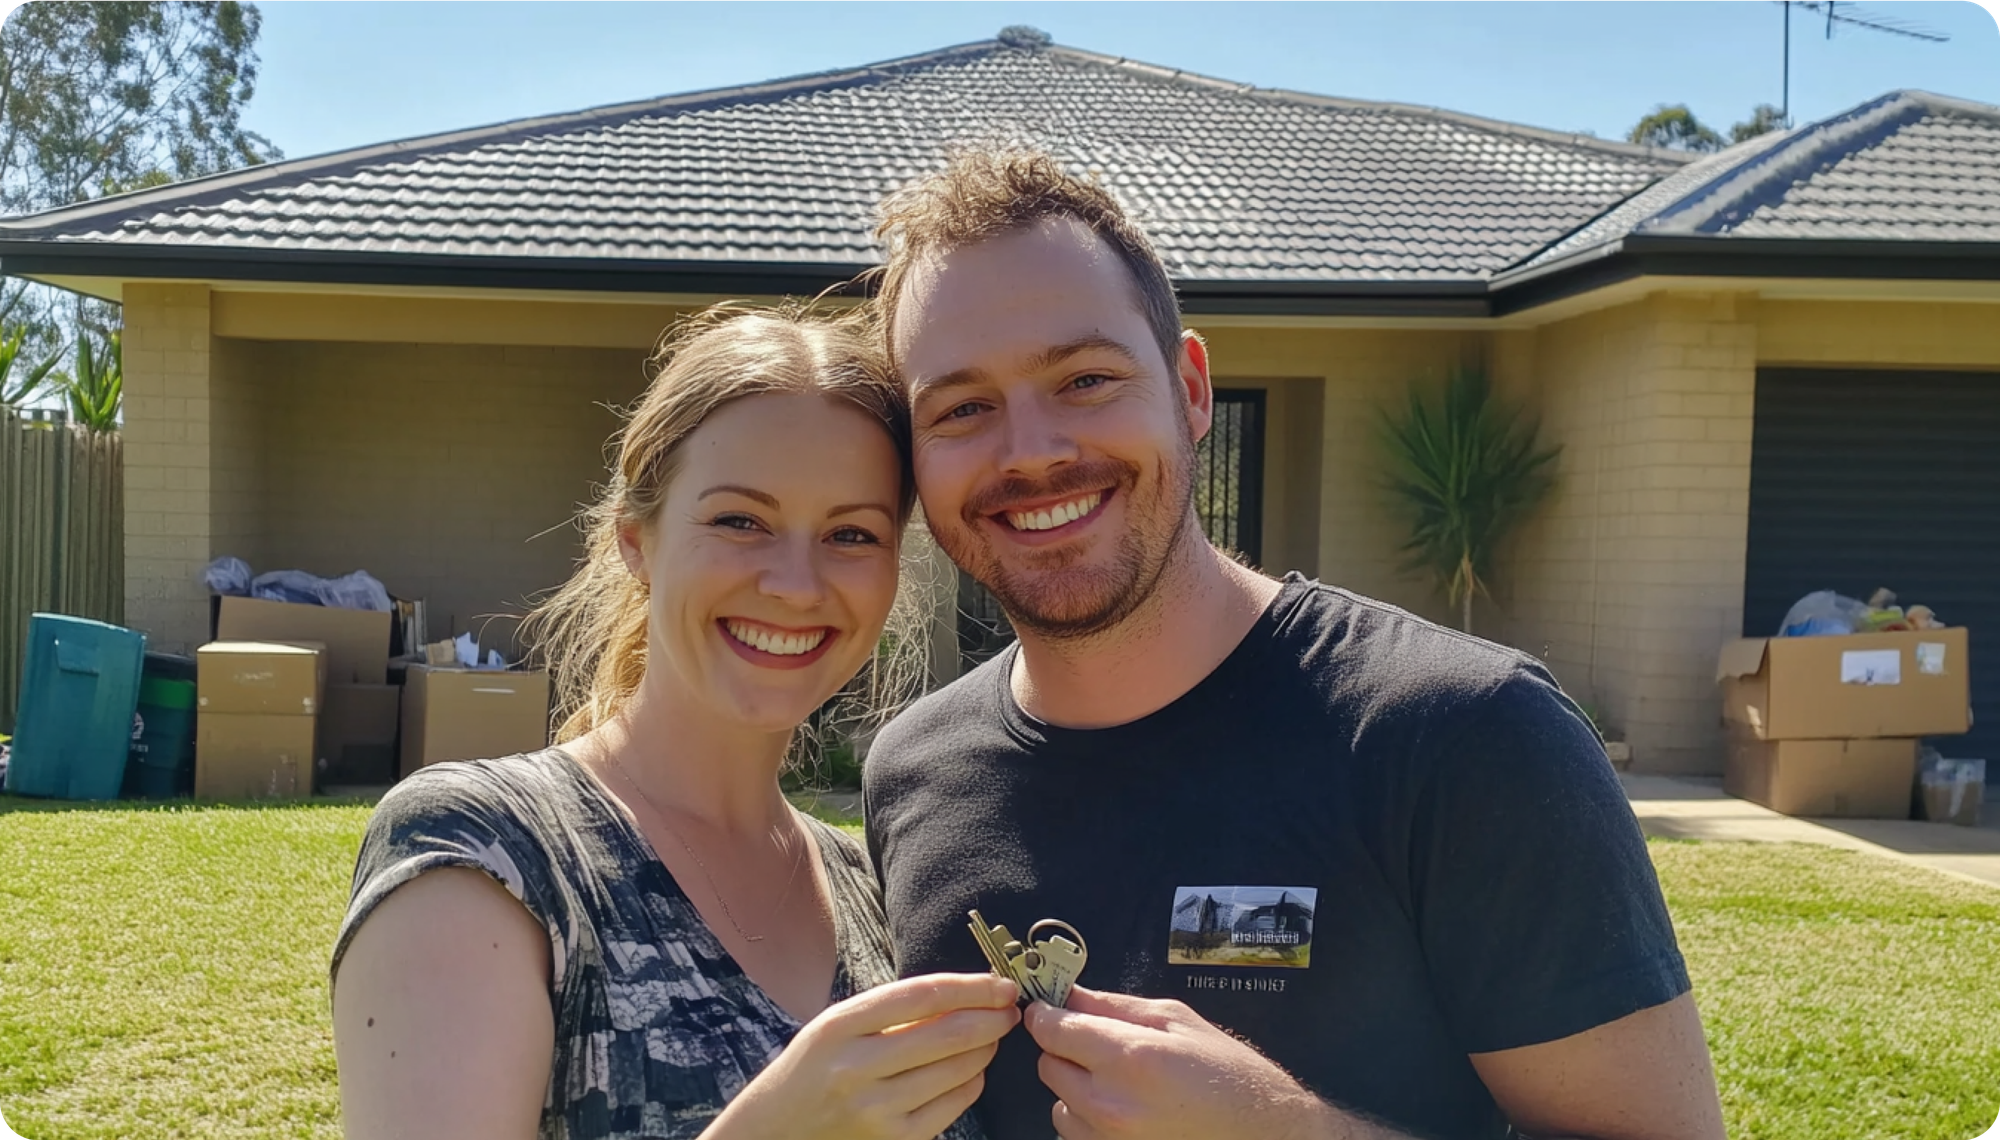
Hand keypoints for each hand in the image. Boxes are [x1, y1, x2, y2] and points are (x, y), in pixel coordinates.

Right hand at [706, 973, 1019, 1139]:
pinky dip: (972, 1084)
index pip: (922, 995)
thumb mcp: (836, 1026)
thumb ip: (891, 1010)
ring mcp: (875, 1109)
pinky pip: (951, 1106)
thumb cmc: (814, 1068)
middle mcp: (856, 1068)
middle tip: (1009, 1008)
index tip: (1000, 983)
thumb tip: (964, 994)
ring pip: (956, 1071)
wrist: (776, 1130)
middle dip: (991, 1017)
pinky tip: (973, 1071)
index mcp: (840, 1026)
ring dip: (986, 1049)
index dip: (971, 986)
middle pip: (947, 1034)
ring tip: (992, 1035)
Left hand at [1025, 987, 1336, 1139]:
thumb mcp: (1176, 1020)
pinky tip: (1125, 1111)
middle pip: (1048, 1066)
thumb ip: (1113, 1006)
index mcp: (1130, 1058)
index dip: (1047, 1015)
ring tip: (1121, 1085)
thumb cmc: (1227, 1075)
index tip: (1049, 1010)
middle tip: (1101, 1047)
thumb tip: (1069, 994)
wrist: (1261, 1132)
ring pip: (1058, 1104)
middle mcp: (1111, 1104)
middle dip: (1066, 1050)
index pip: (1052, 1029)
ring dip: (1076, 1090)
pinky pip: (1075, 1135)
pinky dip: (1089, 1122)